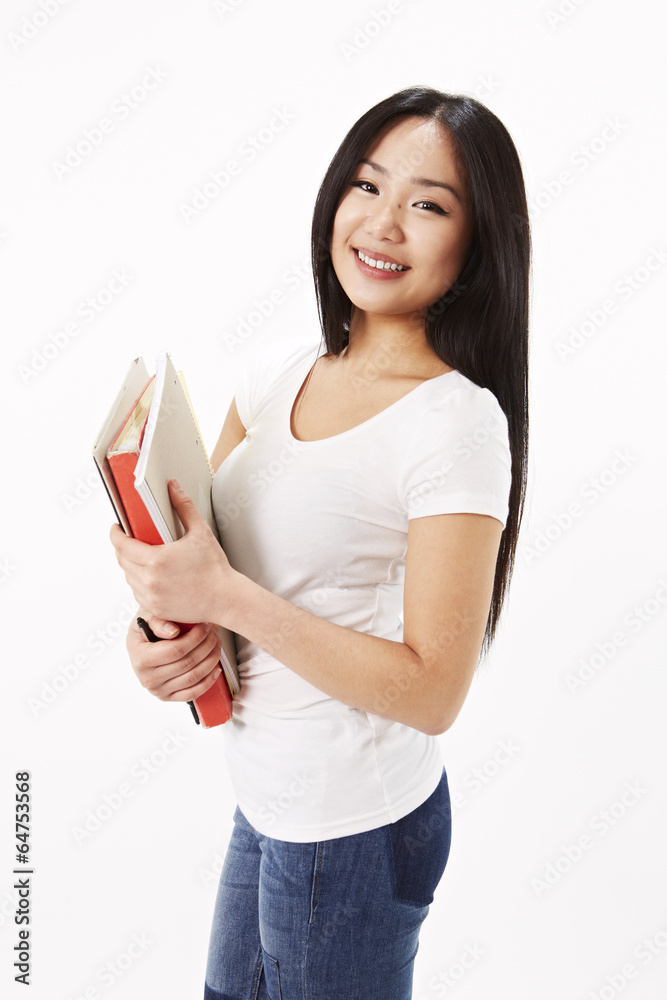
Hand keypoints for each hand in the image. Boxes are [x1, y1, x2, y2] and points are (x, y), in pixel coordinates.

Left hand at [110, 479, 235, 623]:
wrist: (225, 599)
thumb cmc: (215, 568)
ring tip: (142, 555)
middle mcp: (150, 580)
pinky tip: (151, 574)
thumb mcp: (201, 532)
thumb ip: (184, 506)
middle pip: (122, 561)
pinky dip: (139, 581)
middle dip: (122, 547)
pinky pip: (137, 592)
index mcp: (157, 560)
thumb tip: (173, 487)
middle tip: (130, 538)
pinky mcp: (155, 608)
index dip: (115, 534)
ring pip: (128, 577)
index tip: (116, 527)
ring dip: (130, 564)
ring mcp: (151, 596)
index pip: (122, 545)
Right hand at [127, 609, 223, 702]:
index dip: (196, 638)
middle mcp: (147, 678)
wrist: (142, 643)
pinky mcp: (167, 697)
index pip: (176, 650)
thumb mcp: (147, 616)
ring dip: (211, 660)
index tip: (206, 626)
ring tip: (216, 644)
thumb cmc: (146, 627)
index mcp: (141, 658)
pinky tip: (216, 668)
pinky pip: (192, 693)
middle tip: (214, 632)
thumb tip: (173, 632)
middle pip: (187, 663)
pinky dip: (208, 681)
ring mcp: (158, 690)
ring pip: (193, 677)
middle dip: (206, 645)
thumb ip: (158, 621)